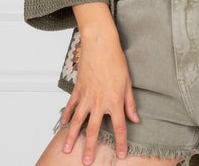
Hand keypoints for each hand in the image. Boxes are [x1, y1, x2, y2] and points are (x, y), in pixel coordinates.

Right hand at [60, 5, 138, 164]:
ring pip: (77, 121)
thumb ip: (130, 103)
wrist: (100, 44)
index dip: (120, 143)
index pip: (119, 127)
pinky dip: (66, 115)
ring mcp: (86, 96)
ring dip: (72, 136)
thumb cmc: (116, 60)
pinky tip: (63, 124)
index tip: (120, 155)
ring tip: (68, 149)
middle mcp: (99, 102)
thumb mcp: (128, 82)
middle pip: (94, 130)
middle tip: (87, 161)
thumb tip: (135, 118)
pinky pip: (71, 105)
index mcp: (115, 101)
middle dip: (90, 147)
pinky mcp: (78, 89)